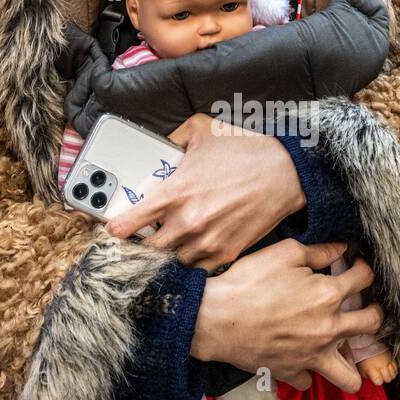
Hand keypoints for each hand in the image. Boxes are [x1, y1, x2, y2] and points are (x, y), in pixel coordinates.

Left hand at [107, 113, 305, 268]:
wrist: (286, 173)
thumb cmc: (245, 151)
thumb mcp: (201, 130)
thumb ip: (172, 138)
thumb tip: (158, 146)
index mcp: (175, 192)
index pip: (130, 223)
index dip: (115, 229)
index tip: (112, 231)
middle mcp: (187, 221)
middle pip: (146, 251)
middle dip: (139, 248)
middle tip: (138, 242)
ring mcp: (207, 241)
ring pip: (171, 263)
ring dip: (165, 258)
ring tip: (165, 248)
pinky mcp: (226, 253)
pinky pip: (197, 270)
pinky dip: (190, 264)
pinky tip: (189, 253)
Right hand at [190, 239, 382, 391]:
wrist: (214, 318)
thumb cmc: (247, 281)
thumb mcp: (284, 253)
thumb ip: (318, 250)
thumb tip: (341, 249)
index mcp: (329, 295)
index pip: (364, 279)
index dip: (363, 268)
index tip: (356, 266)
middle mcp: (328, 329)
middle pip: (372, 325)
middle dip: (373, 312)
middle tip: (360, 306)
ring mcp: (311, 356)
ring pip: (350, 376)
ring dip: (352, 364)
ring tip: (343, 348)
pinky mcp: (290, 372)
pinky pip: (308, 381)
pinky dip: (307, 372)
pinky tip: (301, 357)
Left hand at [357, 352, 397, 384]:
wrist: (367, 344)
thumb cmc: (363, 356)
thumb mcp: (361, 368)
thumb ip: (367, 376)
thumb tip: (373, 380)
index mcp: (371, 368)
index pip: (379, 381)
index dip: (378, 382)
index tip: (376, 379)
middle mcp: (381, 365)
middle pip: (388, 379)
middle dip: (384, 379)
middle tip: (380, 376)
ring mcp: (387, 360)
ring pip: (394, 374)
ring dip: (390, 375)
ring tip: (384, 372)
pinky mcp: (391, 357)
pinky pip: (396, 367)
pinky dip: (393, 369)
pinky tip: (388, 368)